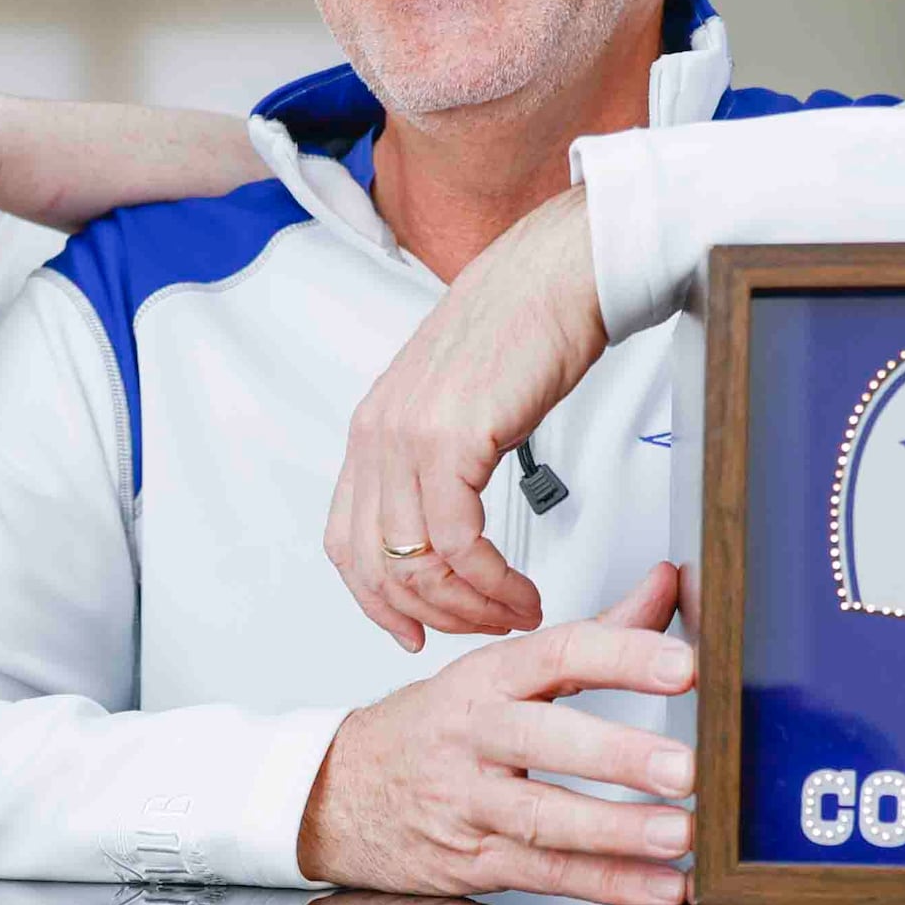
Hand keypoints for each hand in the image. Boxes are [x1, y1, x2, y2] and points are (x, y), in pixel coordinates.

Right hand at [297, 564, 696, 904]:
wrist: (337, 792)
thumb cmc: (433, 729)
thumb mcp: (500, 671)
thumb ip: (595, 633)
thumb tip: (667, 586)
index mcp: (488, 678)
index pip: (559, 653)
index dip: (624, 657)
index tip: (685, 665)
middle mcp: (475, 736)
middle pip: (545, 740)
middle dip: (617, 755)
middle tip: (684, 768)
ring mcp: (468, 802)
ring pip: (543, 819)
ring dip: (616, 835)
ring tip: (678, 839)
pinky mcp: (471, 861)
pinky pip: (542, 876)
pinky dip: (602, 887)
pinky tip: (655, 891)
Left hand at [327, 185, 604, 648]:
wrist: (557, 273)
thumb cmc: (521, 327)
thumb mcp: (456, 401)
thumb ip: (437, 454)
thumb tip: (449, 510)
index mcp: (373, 428)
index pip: (347, 542)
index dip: (377, 601)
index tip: (416, 630)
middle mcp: (378, 435)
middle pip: (375, 566)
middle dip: (431, 615)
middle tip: (483, 627)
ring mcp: (408, 438)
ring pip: (417, 565)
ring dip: (470, 606)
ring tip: (515, 612)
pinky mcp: (451, 441)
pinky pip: (457, 543)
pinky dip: (490, 583)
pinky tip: (521, 589)